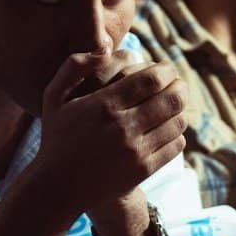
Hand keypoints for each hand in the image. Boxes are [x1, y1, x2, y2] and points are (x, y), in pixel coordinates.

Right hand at [26, 51, 187, 228]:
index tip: (167, 68)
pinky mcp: (143, 170)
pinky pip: (176, 145)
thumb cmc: (57, 136)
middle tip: (178, 84)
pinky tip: (167, 128)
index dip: (167, 70)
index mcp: (104, 105)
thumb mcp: (54, 97)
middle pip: (172, 99)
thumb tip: (106, 48)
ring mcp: (135, 151)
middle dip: (180, 86)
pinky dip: (177, 133)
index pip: (152, 80)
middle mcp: (123, 127)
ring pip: (177, 122)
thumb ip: (75, 66)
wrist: (58, 186)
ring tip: (174, 105)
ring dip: (180, 110)